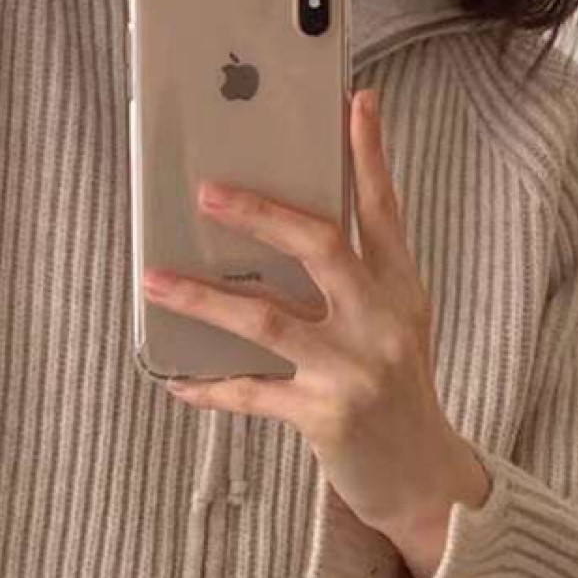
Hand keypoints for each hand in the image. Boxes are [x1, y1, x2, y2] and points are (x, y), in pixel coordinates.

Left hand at [141, 87, 490, 576]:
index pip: (382, 208)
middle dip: (260, 214)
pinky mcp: (326, 415)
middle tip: (206, 191)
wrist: (423, 477)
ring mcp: (355, 368)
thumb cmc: (395, 386)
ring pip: (267, 318)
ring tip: (155, 280)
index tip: (356, 100)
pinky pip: (252, 392)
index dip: (368, 153)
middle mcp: (383, 319)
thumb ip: (357, 273)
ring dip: (204, 297)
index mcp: (402, 286)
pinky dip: (211, 386)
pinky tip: (177, 381)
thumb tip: (283, 222)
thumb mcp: (394, 320)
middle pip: (320, 246)